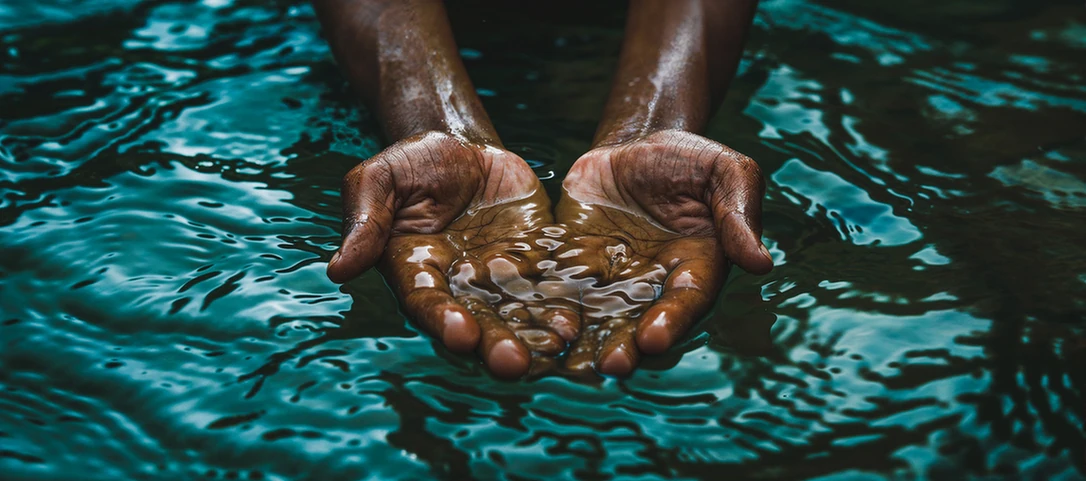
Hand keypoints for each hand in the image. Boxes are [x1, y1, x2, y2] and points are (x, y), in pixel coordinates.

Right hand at [327, 131, 576, 377]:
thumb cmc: (412, 162)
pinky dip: (562, 302)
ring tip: (554, 348)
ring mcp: (498, 275)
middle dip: (495, 342)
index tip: (460, 334)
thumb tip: (339, 269)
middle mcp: (458, 284)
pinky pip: (550, 284)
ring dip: (534, 332)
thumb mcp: (379, 178)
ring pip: (517, 311)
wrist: (461, 146)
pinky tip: (577, 320)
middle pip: (477, 320)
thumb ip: (366, 221)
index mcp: (416, 269)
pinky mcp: (534, 259)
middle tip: (513, 363)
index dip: (442, 319)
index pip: (427, 301)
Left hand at [553, 129, 772, 374]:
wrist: (636, 142)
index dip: (671, 320)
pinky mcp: (572, 261)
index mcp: (696, 265)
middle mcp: (652, 282)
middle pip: (638, 320)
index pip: (685, 299)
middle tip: (608, 367)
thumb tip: (761, 263)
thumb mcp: (725, 172)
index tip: (654, 338)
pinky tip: (525, 320)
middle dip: (624, 344)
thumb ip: (739, 214)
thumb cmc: (689, 158)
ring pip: (595, 312)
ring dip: (582, 338)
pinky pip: (556, 283)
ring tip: (566, 363)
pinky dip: (542, 302)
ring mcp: (610, 275)